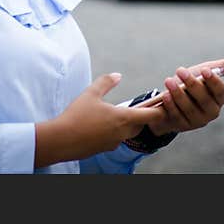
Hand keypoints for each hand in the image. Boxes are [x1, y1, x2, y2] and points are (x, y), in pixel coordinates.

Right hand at [34, 73, 163, 167]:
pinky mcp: (104, 149)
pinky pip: (115, 139)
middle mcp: (122, 133)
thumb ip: (106, 82)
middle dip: (141, 116)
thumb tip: (117, 75)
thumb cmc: (77, 116)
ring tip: (118, 113)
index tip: (162, 104)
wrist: (61, 140)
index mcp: (123, 118)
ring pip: (127, 132)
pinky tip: (101, 124)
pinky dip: (114, 131)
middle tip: (140, 106)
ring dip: (127, 124)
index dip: (159, 110)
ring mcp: (113, 143)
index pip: (151, 116)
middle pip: (140, 125)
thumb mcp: (91, 93)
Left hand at [147, 55, 223, 136]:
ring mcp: (197, 121)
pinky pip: (177, 116)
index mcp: (219, 99)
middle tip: (180, 70)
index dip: (213, 81)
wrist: (169, 98)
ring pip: (189, 108)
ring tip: (168, 81)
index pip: (220, 91)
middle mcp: (211, 112)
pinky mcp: (182, 126)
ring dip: (178, 94)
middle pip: (204, 100)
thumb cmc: (190, 83)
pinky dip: (171, 105)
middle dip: (192, 84)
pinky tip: (165, 95)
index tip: (204, 70)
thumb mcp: (204, 72)